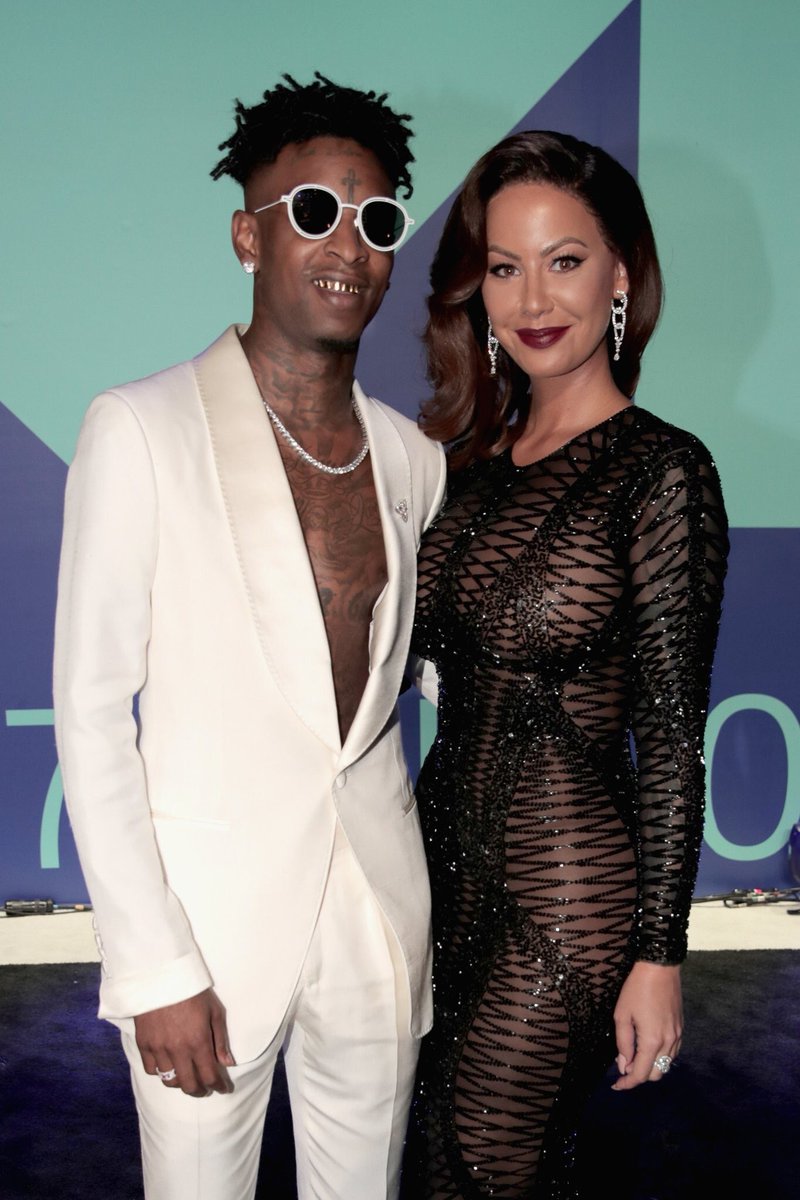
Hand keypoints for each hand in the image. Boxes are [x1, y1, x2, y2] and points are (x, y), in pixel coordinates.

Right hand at [134, 988, 235, 1097]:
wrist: (161, 974)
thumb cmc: (192, 990)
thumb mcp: (214, 1010)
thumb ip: (221, 1039)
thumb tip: (228, 1063)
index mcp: (198, 1041)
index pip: (210, 1076)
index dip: (219, 1086)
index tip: (223, 1088)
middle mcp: (178, 1049)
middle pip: (189, 1085)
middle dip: (200, 1091)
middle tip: (206, 1089)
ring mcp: (159, 1048)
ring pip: (169, 1081)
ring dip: (181, 1083)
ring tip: (187, 1079)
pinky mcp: (144, 1043)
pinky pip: (151, 1069)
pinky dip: (160, 1072)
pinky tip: (168, 1066)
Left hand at [611, 961, 681, 1090]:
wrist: (660, 967)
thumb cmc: (636, 989)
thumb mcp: (622, 1015)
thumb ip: (623, 1043)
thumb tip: (624, 1065)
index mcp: (652, 1041)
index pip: (640, 1074)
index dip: (627, 1083)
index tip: (616, 1085)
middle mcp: (668, 1042)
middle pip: (656, 1074)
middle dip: (639, 1075)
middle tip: (624, 1066)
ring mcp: (677, 1035)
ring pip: (666, 1064)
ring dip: (650, 1066)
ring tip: (634, 1056)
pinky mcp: (681, 1028)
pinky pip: (672, 1052)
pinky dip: (660, 1056)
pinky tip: (648, 1047)